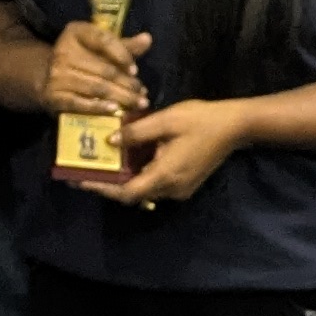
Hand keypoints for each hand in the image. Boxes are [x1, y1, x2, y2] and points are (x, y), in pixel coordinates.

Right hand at [39, 22, 150, 119]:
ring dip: (120, 97)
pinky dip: (99, 108)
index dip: (123, 56)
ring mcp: (57, 75)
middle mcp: (63, 51)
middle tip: (142, 95)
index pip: (104, 41)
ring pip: (96, 88)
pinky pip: (80, 103)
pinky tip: (114, 110)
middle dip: (127, 84)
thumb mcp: (100, 48)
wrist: (47, 77)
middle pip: (104, 70)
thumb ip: (124, 46)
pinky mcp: (53, 95)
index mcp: (76, 32)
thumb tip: (147, 39)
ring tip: (136, 104)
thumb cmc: (82, 59)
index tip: (136, 71)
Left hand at [81, 93, 260, 206]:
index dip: (102, 189)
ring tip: (101, 167)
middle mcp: (171, 189)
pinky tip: (127, 162)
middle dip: (108, 186)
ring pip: (144, 191)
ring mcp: (180, 189)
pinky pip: (155, 185)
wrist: (235, 126)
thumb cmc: (200, 120)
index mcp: (165, 175)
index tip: (80, 182)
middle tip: (84, 174)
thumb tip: (111, 141)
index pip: (126, 192)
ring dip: (123, 181)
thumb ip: (137, 133)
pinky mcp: (185, 184)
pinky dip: (138, 177)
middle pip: (133, 195)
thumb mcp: (165, 120)